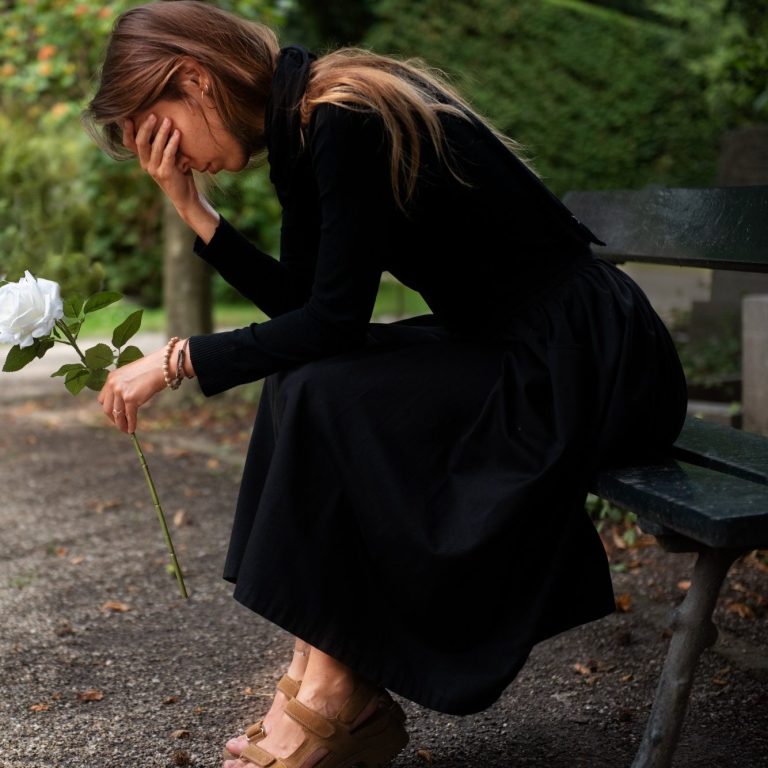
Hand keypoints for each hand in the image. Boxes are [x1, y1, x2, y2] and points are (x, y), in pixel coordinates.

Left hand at [98, 345, 168, 434]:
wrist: (162, 365)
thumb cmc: (151, 369)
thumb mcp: (131, 376)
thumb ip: (124, 386)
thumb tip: (125, 402)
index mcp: (111, 378)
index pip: (103, 399)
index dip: (109, 409)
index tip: (115, 415)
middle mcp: (113, 384)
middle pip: (107, 408)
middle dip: (113, 419)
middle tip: (120, 425)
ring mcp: (121, 391)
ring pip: (117, 414)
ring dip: (121, 424)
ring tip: (126, 430)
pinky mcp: (130, 398)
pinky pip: (129, 415)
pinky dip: (131, 424)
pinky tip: (133, 429)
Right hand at [123, 116, 219, 242]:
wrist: (185, 197)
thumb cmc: (179, 173)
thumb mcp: (168, 157)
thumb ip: (164, 144)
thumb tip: (166, 120)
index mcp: (144, 159)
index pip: (129, 144)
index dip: (127, 131)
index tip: (127, 117)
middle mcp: (146, 165)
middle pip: (140, 142)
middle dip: (146, 127)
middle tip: (154, 115)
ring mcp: (154, 170)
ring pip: (155, 147)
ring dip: (162, 132)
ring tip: (169, 120)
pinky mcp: (165, 173)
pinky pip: (168, 154)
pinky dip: (173, 142)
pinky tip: (178, 133)